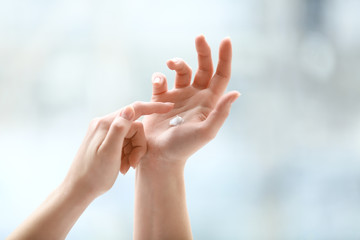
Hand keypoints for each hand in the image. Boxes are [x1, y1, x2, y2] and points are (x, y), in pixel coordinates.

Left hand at [64, 101, 172, 197]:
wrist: (79, 189)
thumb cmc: (94, 174)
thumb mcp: (109, 152)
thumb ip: (119, 129)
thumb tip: (130, 108)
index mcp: (106, 124)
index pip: (134, 109)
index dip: (153, 108)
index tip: (170, 108)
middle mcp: (104, 124)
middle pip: (135, 127)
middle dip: (138, 145)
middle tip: (133, 163)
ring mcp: (104, 132)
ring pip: (131, 137)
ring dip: (132, 152)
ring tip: (125, 168)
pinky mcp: (105, 140)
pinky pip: (124, 143)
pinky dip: (127, 154)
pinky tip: (121, 166)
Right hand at [142, 35, 239, 167]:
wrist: (160, 156)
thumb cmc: (184, 147)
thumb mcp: (206, 132)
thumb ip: (220, 113)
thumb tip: (236, 93)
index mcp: (209, 102)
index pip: (220, 75)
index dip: (225, 58)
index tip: (226, 40)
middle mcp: (195, 96)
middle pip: (203, 68)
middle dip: (203, 51)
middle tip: (199, 37)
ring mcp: (178, 96)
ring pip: (181, 71)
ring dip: (178, 63)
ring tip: (171, 64)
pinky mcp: (161, 99)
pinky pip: (161, 80)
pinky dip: (159, 77)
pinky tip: (158, 82)